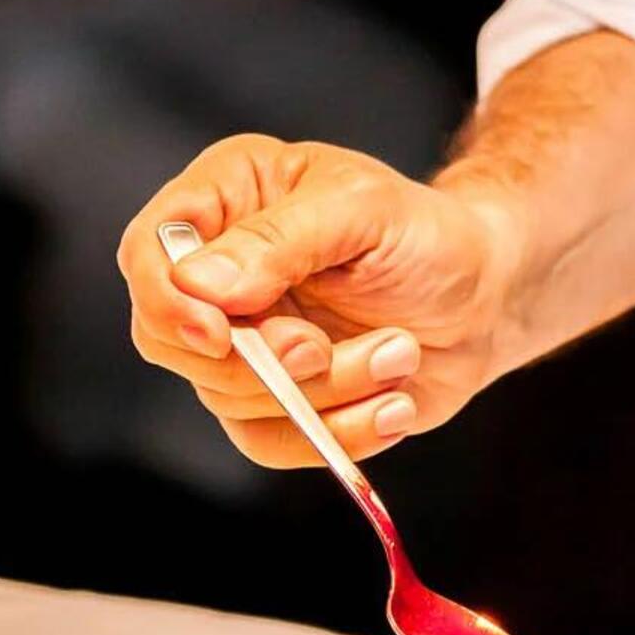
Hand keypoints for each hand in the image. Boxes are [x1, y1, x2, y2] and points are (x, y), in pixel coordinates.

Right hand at [119, 137, 519, 468]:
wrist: (484, 296)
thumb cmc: (425, 235)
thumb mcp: (364, 211)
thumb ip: (280, 240)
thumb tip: (199, 283)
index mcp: (229, 195)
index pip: (150, 248)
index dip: (168, 299)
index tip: (219, 334)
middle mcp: (220, 268)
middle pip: (171, 337)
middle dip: (258, 359)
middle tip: (323, 348)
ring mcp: (241, 338)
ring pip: (228, 396)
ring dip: (322, 389)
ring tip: (398, 351)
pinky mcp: (271, 397)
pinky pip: (268, 440)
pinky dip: (334, 432)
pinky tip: (392, 403)